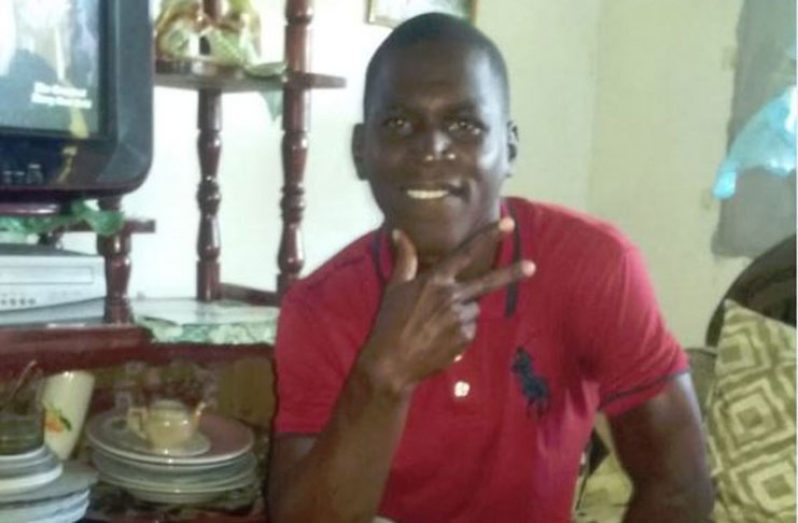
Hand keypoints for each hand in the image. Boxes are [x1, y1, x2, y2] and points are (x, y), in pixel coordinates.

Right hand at [359, 218, 535, 395]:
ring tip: (437, 325)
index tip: (509, 224)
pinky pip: (470, 329)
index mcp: (435, 280)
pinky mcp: (465, 338)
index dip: (488, 236)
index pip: (466, 253)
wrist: (392, 361)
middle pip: (488, 282)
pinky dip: (460, 331)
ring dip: (462, 312)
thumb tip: (399, 232)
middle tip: (533, 267)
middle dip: (512, 273)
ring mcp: (460, 318)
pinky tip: (441, 338)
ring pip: (473, 309)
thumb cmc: (389, 322)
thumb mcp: (395, 287)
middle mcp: (452, 296)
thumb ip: (404, 258)